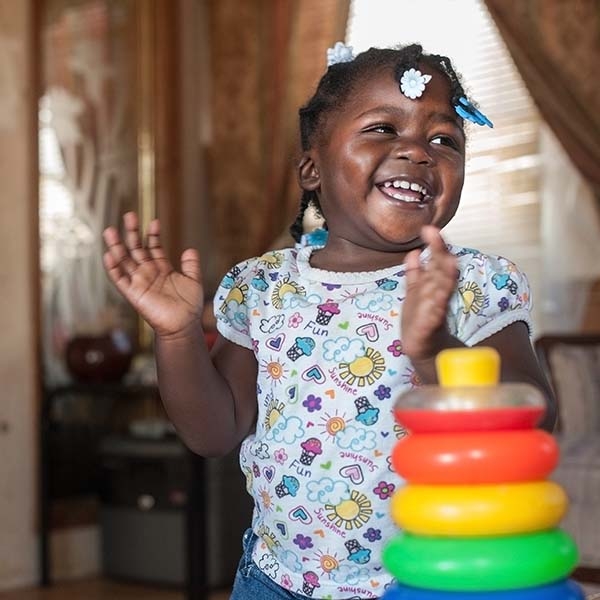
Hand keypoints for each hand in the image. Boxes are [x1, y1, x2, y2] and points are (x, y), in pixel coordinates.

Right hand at [103, 212, 203, 338]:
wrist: (184, 325)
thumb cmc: (189, 306)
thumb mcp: (194, 281)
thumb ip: (191, 265)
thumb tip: (190, 249)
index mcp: (161, 268)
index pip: (153, 246)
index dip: (153, 234)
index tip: (154, 221)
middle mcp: (148, 273)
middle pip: (136, 249)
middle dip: (132, 233)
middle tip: (129, 215)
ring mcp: (139, 282)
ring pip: (124, 261)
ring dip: (116, 246)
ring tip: (110, 231)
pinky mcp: (133, 293)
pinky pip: (120, 279)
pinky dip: (113, 268)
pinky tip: (109, 254)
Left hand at [401, 225, 457, 360]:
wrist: (422, 348)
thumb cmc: (420, 319)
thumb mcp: (415, 292)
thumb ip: (415, 273)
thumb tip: (413, 251)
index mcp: (432, 284)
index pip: (437, 260)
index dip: (435, 245)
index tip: (429, 228)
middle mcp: (437, 292)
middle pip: (441, 268)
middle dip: (438, 250)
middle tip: (433, 231)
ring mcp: (436, 307)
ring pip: (441, 286)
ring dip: (443, 271)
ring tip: (446, 257)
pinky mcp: (432, 323)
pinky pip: (436, 309)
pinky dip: (438, 299)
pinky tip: (440, 290)